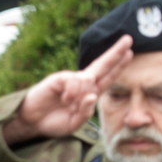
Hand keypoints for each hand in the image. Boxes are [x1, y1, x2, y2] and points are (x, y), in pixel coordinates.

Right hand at [3, 33, 133, 144]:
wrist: (31, 121)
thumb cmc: (53, 122)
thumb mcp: (74, 123)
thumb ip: (86, 112)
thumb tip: (92, 95)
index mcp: (89, 93)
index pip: (107, 78)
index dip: (118, 66)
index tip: (130, 53)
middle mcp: (82, 83)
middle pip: (102, 65)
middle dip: (115, 52)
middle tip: (128, 38)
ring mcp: (70, 79)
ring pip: (89, 80)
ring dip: (81, 95)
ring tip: (68, 104)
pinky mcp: (59, 78)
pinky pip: (74, 80)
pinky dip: (72, 92)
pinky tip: (64, 99)